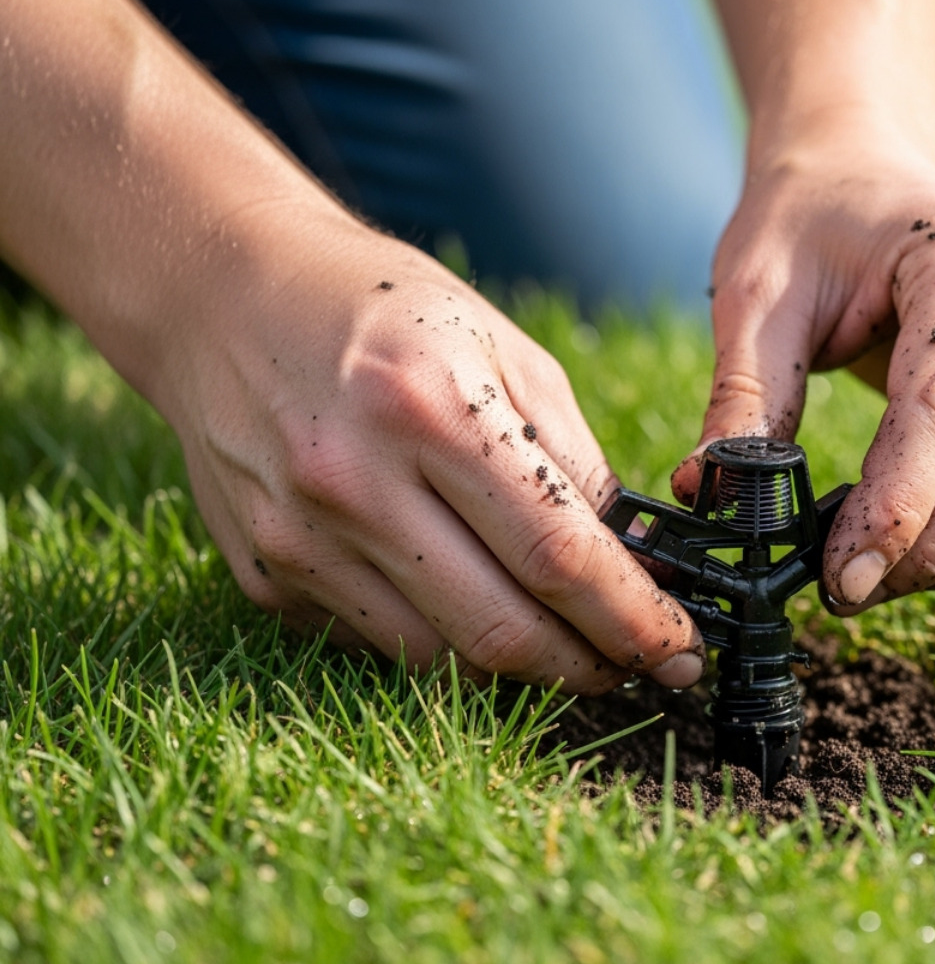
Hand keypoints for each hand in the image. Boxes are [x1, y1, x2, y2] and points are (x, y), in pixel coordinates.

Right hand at [157, 221, 704, 692]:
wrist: (225, 297)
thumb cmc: (386, 312)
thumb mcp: (504, 349)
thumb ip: (573, 458)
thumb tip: (636, 560)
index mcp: (432, 411)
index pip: (557, 554)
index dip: (632, 618)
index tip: (680, 649)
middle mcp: (355, 485)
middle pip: (501, 631)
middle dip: (588, 666)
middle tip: (633, 665)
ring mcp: (299, 541)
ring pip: (440, 660)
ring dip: (518, 667)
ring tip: (564, 642)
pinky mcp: (265, 577)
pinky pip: (379, 642)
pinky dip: (440, 639)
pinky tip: (465, 599)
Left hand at [673, 134, 934, 610]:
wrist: (862, 169)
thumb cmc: (805, 221)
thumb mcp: (755, 293)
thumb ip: (743, 396)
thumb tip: (712, 496)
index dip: (896, 509)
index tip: (837, 577)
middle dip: (931, 548)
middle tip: (848, 588)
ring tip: (876, 574)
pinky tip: (914, 547)